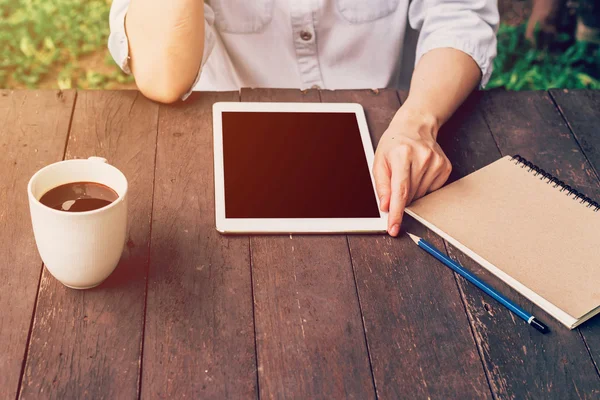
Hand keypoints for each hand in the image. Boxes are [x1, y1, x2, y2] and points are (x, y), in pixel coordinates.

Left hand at [373, 106, 451, 236]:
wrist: (415, 127)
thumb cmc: (394, 145)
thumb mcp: (379, 162)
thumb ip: (381, 186)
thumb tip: (386, 207)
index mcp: (402, 155)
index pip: (400, 191)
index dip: (396, 213)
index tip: (394, 228)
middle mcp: (422, 158)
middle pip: (410, 196)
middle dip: (400, 198)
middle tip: (397, 182)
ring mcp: (436, 163)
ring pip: (421, 196)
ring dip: (412, 193)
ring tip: (408, 173)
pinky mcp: (445, 168)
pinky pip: (431, 191)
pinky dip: (422, 188)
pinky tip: (419, 173)